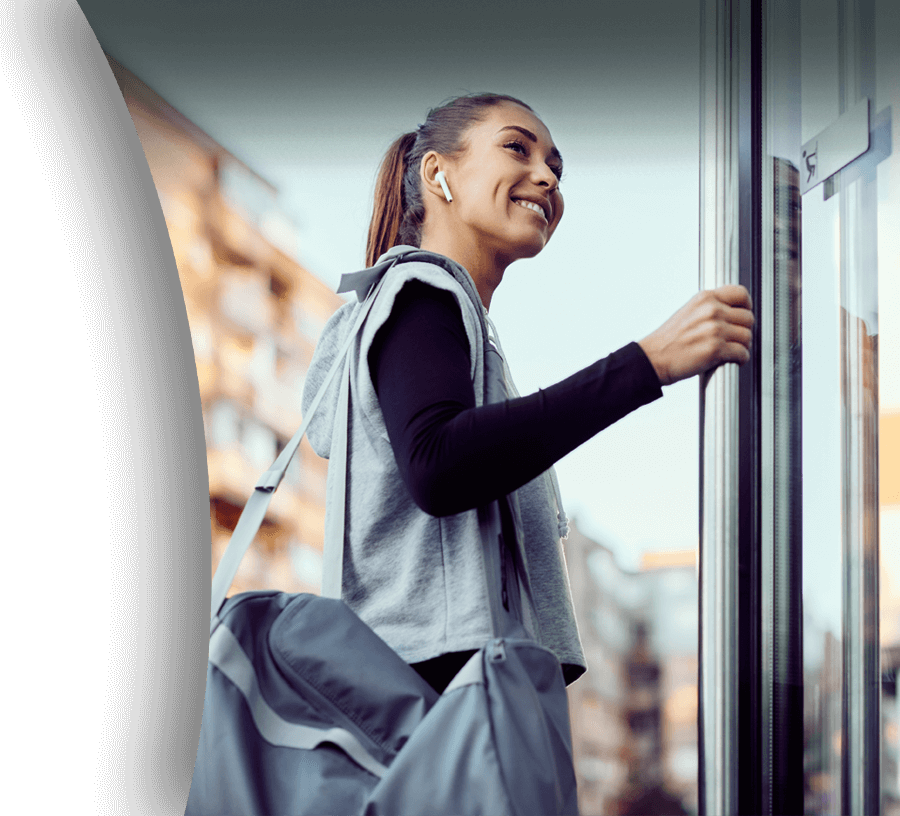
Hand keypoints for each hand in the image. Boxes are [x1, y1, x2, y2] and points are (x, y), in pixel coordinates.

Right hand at [638, 285, 754, 385]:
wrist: (653, 358)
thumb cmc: (669, 340)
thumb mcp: (689, 312)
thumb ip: (710, 308)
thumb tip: (733, 312)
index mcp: (705, 298)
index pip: (741, 293)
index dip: (747, 306)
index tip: (743, 315)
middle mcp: (711, 311)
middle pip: (748, 318)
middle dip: (744, 330)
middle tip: (735, 339)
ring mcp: (714, 329)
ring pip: (747, 336)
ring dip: (743, 346)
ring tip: (733, 350)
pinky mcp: (716, 349)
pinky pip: (742, 353)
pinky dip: (741, 359)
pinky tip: (733, 360)